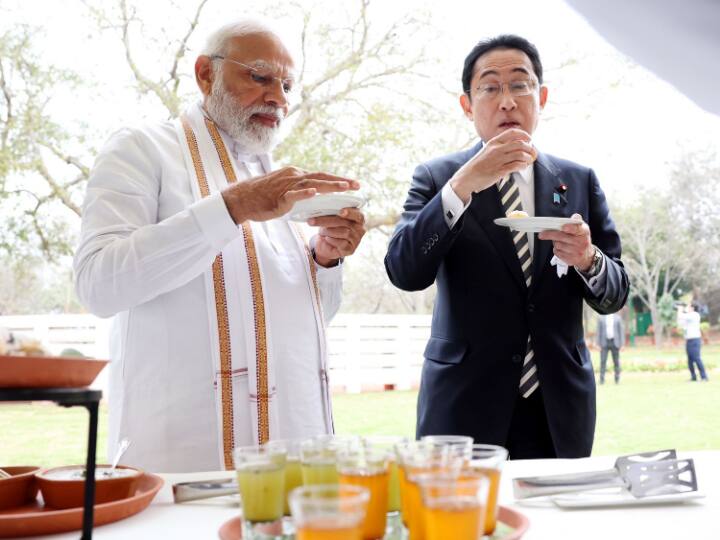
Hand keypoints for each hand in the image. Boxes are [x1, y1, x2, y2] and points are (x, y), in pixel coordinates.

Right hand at [221, 166, 359, 223]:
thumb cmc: (262, 197)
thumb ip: (299, 193)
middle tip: (357, 185)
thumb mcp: (285, 192)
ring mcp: (286, 185)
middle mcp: (293, 176)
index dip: (337, 179)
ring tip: (344, 188)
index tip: (352, 184)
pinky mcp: (279, 196)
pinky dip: (305, 192)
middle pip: (321, 177)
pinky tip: (316, 192)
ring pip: (312, 183)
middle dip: (340, 181)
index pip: (321, 176)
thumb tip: (313, 198)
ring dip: (329, 185)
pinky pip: (294, 193)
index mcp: (295, 175)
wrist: (241, 199)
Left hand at [308, 208, 365, 266]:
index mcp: (358, 217)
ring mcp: (357, 240)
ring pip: (344, 233)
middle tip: (312, 221)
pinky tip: (327, 238)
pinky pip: (342, 244)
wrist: (326, 245)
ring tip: (321, 231)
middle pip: (346, 223)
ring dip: (329, 231)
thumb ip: (332, 212)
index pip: (357, 215)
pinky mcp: (350, 249)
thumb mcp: (331, 217)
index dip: (349, 212)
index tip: (340, 212)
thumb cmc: (330, 227)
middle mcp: (360, 229)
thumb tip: (320, 206)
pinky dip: (332, 240)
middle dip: (327, 221)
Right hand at [449, 128, 536, 202]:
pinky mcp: (500, 171)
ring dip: (528, 158)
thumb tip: (517, 144)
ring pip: (521, 154)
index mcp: (494, 142)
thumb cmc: (479, 164)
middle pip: (520, 144)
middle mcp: (497, 149)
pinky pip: (517, 165)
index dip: (524, 134)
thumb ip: (500, 146)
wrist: (467, 177)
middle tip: (533, 153)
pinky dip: (523, 166)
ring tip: (529, 161)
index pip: (513, 132)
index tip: (529, 139)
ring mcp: (498, 160)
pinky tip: (523, 167)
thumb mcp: (487, 150)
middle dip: (530, 148)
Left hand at [538, 213, 594, 270]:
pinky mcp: (570, 259)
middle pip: (562, 237)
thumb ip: (576, 222)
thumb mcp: (582, 228)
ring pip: (558, 245)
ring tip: (558, 240)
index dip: (570, 228)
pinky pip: (557, 252)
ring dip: (554, 242)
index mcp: (583, 232)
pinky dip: (556, 249)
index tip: (564, 227)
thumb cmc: (581, 239)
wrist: (586, 255)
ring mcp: (576, 252)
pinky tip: (561, 248)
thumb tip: (575, 216)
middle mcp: (581, 242)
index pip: (576, 229)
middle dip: (550, 234)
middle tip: (541, 234)